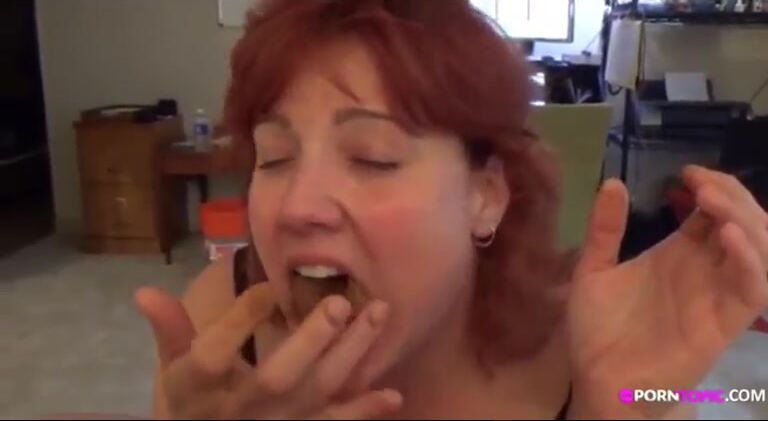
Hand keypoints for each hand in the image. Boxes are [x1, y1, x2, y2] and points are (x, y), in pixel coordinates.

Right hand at [135, 285, 400, 418]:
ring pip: (316, 394)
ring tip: (380, 315)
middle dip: (309, 342)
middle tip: (339, 302)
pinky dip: (363, 412)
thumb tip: (144, 291)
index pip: (215, 355)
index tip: (267, 287)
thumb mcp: (174, 371)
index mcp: (202, 388)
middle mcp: (242, 409)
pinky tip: (393, 394)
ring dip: (350, 357)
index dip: (238, 321)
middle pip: (276, 378)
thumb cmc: (192, 405)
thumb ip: (169, 332)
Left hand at [567, 166, 767, 418]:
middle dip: (731, 195)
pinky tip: (729, 238)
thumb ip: (605, 229)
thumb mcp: (593, 269)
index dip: (712, 186)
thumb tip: (614, 182)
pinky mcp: (723, 323)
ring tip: (715, 203)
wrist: (598, 379)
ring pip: (757, 250)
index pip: (712, 211)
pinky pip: (752, 290)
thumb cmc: (598, 327)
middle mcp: (703, 269)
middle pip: (740, 222)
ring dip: (745, 221)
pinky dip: (750, 262)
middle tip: (703, 183)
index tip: (689, 172)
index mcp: (677, 253)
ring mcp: (716, 294)